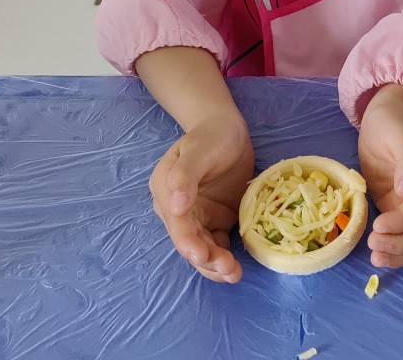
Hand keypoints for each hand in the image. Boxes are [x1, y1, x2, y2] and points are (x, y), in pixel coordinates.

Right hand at [148, 114, 253, 282]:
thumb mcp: (199, 150)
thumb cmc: (212, 135)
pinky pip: (217, 244)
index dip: (188, 241)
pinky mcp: (215, 220)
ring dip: (215, 265)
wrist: (228, 130)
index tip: (201, 254)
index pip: (176, 221)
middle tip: (228, 269)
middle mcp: (177, 209)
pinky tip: (236, 269)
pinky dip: (224, 258)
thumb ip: (185, 176)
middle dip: (205, 259)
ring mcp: (197, 217)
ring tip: (234, 274)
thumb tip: (175, 207)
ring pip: (202, 248)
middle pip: (188, 241)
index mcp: (166, 191)